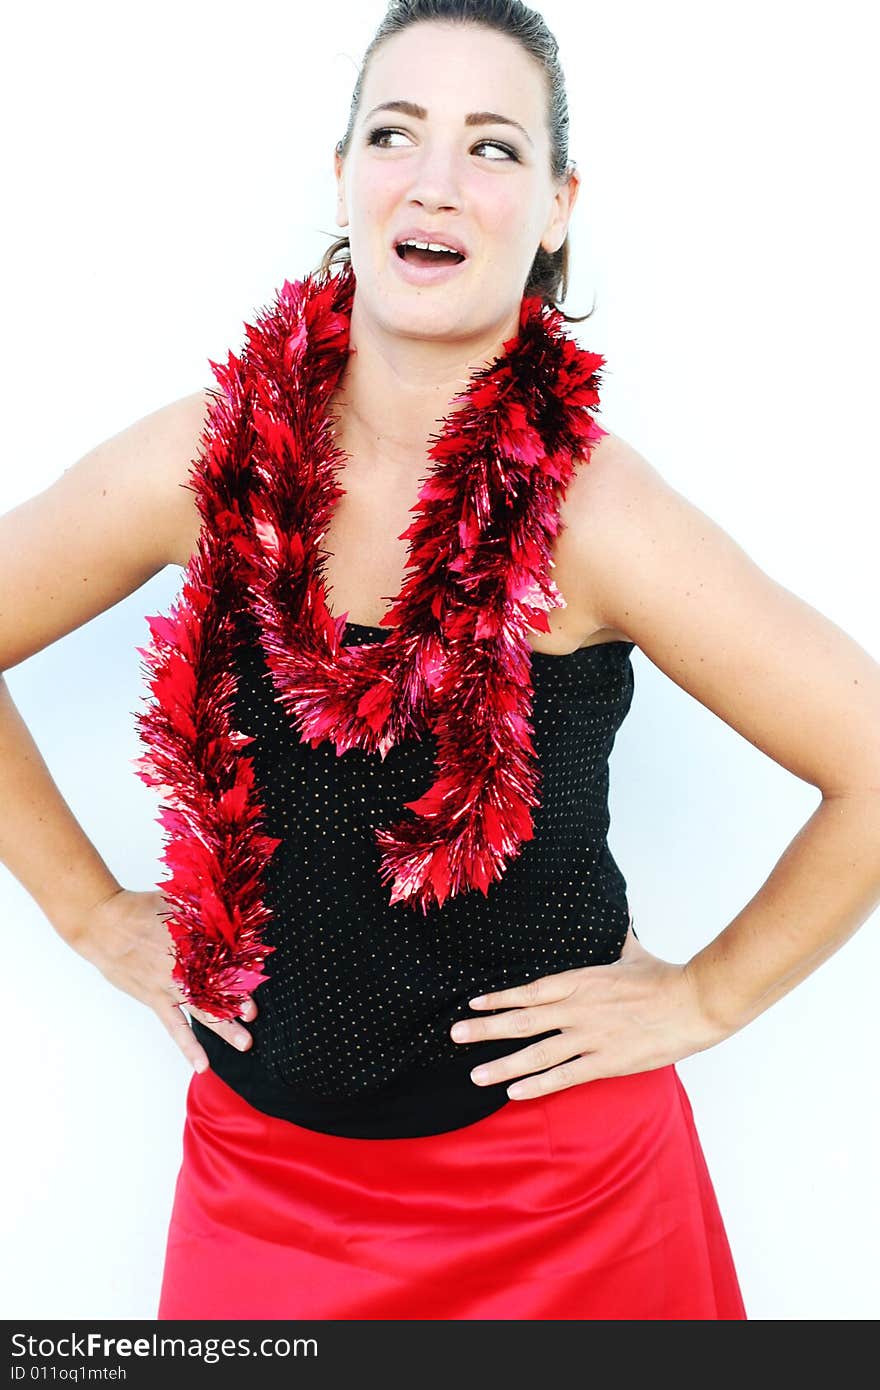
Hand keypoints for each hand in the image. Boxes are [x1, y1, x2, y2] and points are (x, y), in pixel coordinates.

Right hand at [69, 887, 257, 1073]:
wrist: (104, 924)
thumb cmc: (139, 908)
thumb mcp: (176, 899)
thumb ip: (203, 904)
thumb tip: (228, 901)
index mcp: (190, 939)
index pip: (224, 956)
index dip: (244, 965)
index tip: (260, 970)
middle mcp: (182, 966)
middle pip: (216, 986)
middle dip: (238, 1000)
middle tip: (254, 1012)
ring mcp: (169, 985)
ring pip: (201, 1010)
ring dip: (223, 1026)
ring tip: (244, 1043)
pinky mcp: (156, 999)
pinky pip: (175, 1027)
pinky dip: (188, 1046)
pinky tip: (202, 1065)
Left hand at [449, 923, 728, 1099]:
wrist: (695, 1001)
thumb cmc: (665, 977)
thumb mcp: (632, 950)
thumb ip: (618, 933)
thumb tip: (620, 905)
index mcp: (581, 980)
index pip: (530, 990)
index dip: (499, 998)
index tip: (472, 1004)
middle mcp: (578, 1008)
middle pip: (522, 1020)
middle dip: (486, 1029)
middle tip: (455, 1036)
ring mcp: (590, 1036)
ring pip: (537, 1053)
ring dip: (502, 1064)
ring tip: (475, 1074)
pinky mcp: (607, 1061)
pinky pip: (565, 1076)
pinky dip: (537, 1085)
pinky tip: (514, 1093)